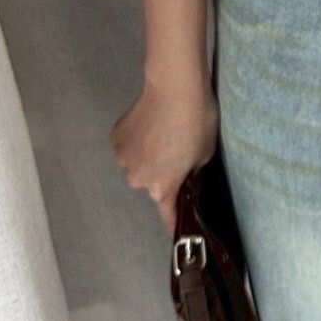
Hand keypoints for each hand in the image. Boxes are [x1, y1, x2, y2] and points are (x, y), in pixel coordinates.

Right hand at [109, 75, 218, 234]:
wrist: (175, 88)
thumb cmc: (197, 122)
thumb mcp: (205, 154)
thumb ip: (193, 174)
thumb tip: (187, 177)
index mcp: (162, 188)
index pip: (168, 215)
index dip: (174, 222)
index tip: (177, 231)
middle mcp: (138, 181)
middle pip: (152, 184)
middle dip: (163, 174)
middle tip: (176, 150)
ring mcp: (123, 159)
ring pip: (138, 164)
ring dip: (147, 156)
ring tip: (161, 132)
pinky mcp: (115, 139)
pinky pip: (128, 146)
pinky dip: (137, 140)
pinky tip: (148, 124)